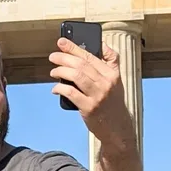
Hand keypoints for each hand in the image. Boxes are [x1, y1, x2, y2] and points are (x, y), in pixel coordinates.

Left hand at [49, 37, 135, 153]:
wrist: (118, 128)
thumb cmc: (113, 102)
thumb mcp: (116, 80)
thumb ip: (111, 61)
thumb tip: (102, 44)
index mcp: (112, 74)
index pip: (90, 56)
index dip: (74, 47)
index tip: (61, 42)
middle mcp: (106, 83)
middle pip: (81, 64)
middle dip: (64, 58)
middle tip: (53, 56)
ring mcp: (98, 96)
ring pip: (76, 76)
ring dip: (60, 71)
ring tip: (53, 71)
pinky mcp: (89, 108)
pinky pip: (71, 93)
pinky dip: (60, 88)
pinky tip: (55, 88)